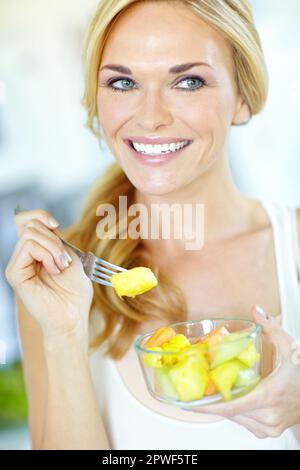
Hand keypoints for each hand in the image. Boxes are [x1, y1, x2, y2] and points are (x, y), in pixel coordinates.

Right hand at [5, 209, 92, 346]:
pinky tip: (54, 270)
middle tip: (64, 260)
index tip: (57, 226)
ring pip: (30, 234)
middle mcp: (23, 256)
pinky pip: (29, 247)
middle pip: (30, 224)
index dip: (40, 215)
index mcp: (35, 251)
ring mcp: (17, 265)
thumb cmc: (74, 292)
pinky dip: (47, 254)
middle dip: (54, 238)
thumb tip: (45, 221)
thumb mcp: (70, 257)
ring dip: (53, 248)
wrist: (73, 316)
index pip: (26, 220)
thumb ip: (56, 239)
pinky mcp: (14, 273)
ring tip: (60, 267)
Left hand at [193, 306, 299, 437]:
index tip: (191, 403)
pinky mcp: (268, 431)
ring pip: (236, 418)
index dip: (209, 406)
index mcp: (269, 396)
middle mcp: (268, 416)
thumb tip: (256, 310)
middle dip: (211, 402)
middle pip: (230, 412)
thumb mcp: (289, 348)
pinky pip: (244, 422)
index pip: (232, 406)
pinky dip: (235, 412)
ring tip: (208, 393)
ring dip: (222, 407)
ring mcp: (269, 427)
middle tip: (193, 391)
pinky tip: (229, 399)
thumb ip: (271, 328)